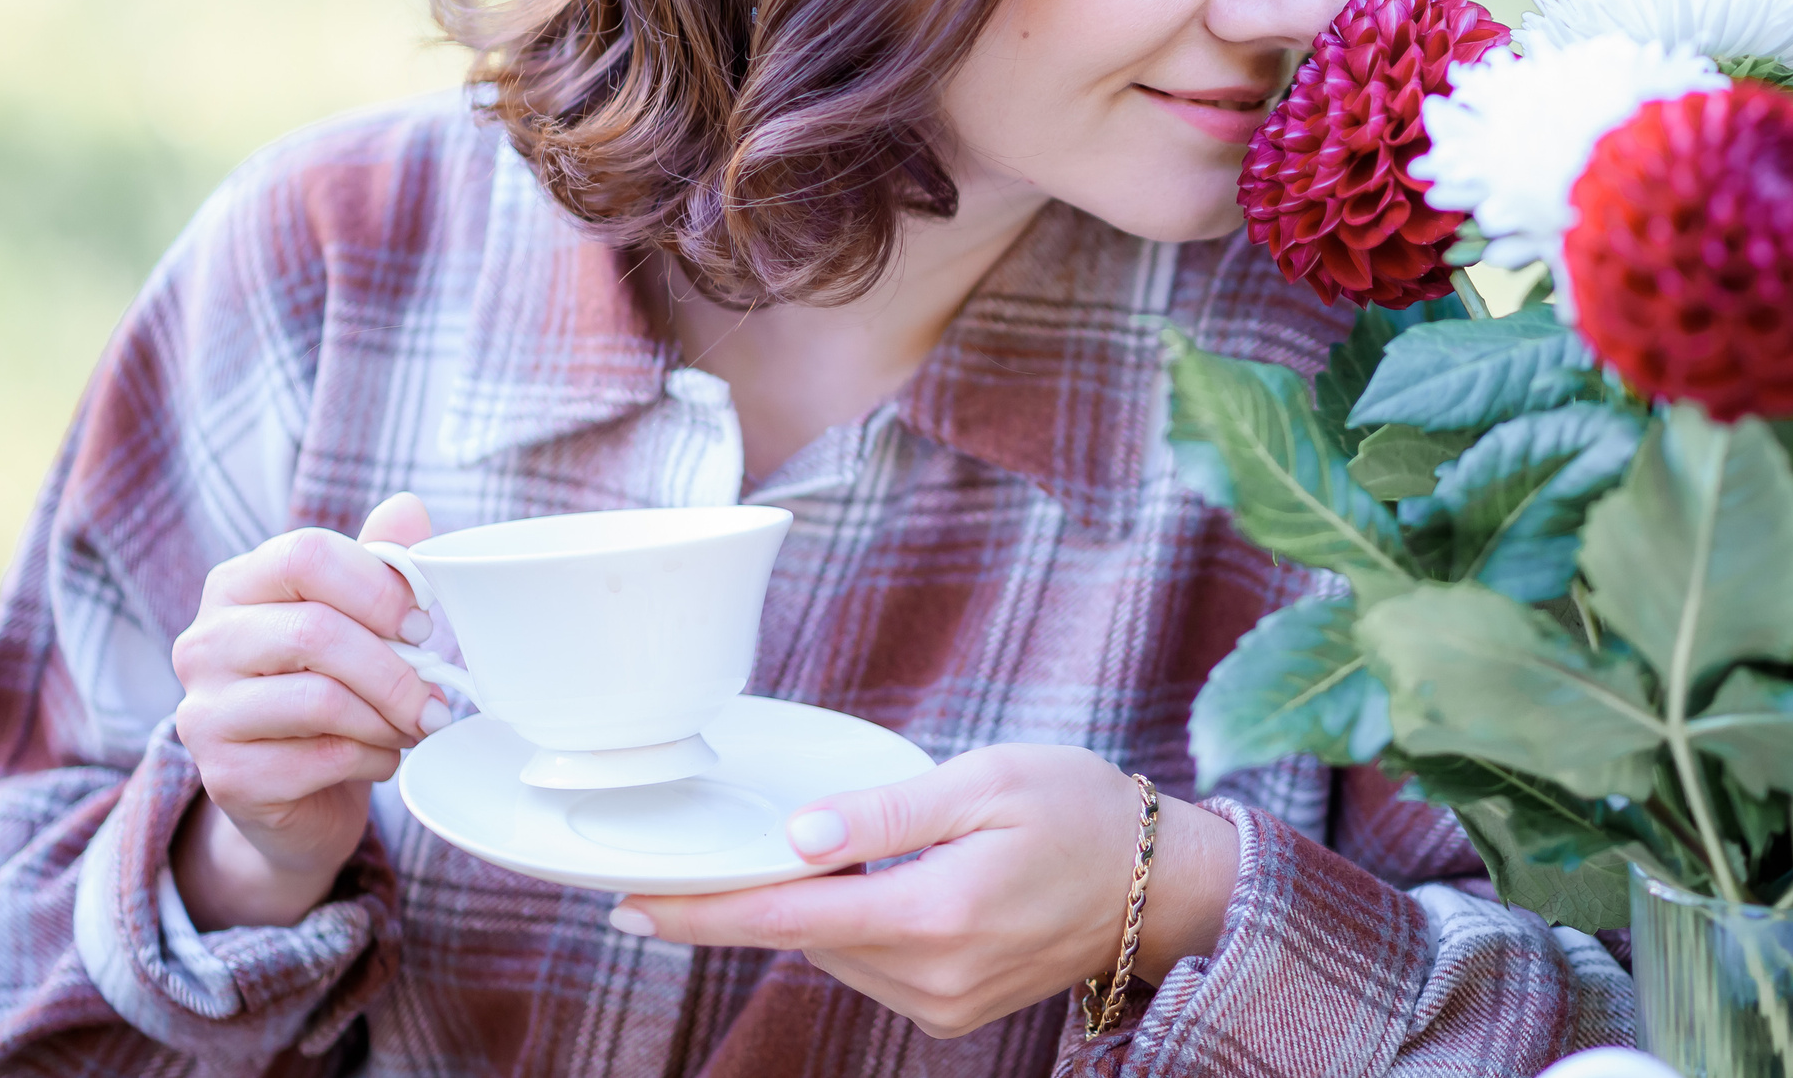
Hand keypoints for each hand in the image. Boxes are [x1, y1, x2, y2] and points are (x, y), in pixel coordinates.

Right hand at [170, 493, 447, 930]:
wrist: (300, 793)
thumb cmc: (333, 686)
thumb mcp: (358, 617)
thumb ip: (379, 561)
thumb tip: (407, 507)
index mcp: (237, 585)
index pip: (305, 556)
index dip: (379, 588)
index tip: (423, 624)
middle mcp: (205, 643)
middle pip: (315, 631)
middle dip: (395, 667)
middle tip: (436, 694)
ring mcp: (203, 713)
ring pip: (320, 699)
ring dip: (389, 717)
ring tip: (413, 726)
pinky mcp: (225, 778)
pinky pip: (319, 759)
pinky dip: (373, 759)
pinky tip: (381, 757)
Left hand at [611, 744, 1239, 1039]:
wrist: (1160, 881)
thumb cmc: (1082, 810)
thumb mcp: (987, 780)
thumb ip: (886, 812)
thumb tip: (798, 840)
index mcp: (939, 914)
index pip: (790, 919)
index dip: (704, 912)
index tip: (632, 904)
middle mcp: (936, 976)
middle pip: (806, 938)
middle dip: (762, 896)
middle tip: (731, 846)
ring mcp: (946, 1004)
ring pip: (837, 954)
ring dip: (816, 909)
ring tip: (829, 855)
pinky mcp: (953, 1012)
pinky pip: (874, 967)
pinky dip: (858, 927)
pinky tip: (878, 885)